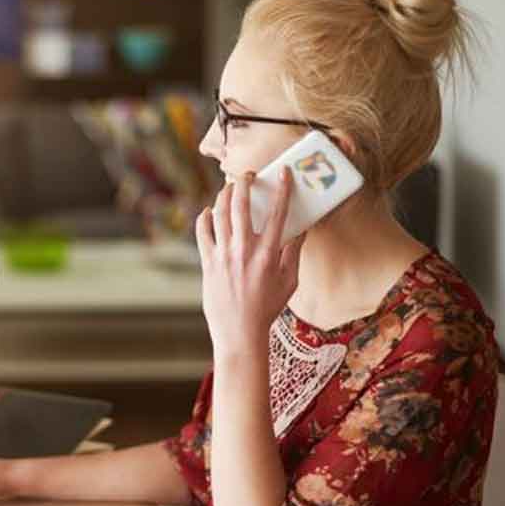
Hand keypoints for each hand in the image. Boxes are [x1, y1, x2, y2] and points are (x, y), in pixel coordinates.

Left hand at [196, 168, 303, 356]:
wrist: (238, 331)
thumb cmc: (267, 308)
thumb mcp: (289, 281)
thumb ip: (294, 253)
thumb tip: (302, 230)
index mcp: (268, 254)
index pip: (278, 213)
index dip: (283, 189)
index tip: (285, 174)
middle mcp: (244, 250)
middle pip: (241, 205)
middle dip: (244, 183)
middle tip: (248, 175)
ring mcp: (223, 255)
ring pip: (219, 214)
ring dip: (224, 196)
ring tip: (229, 188)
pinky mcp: (208, 263)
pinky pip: (202, 233)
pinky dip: (204, 218)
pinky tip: (208, 212)